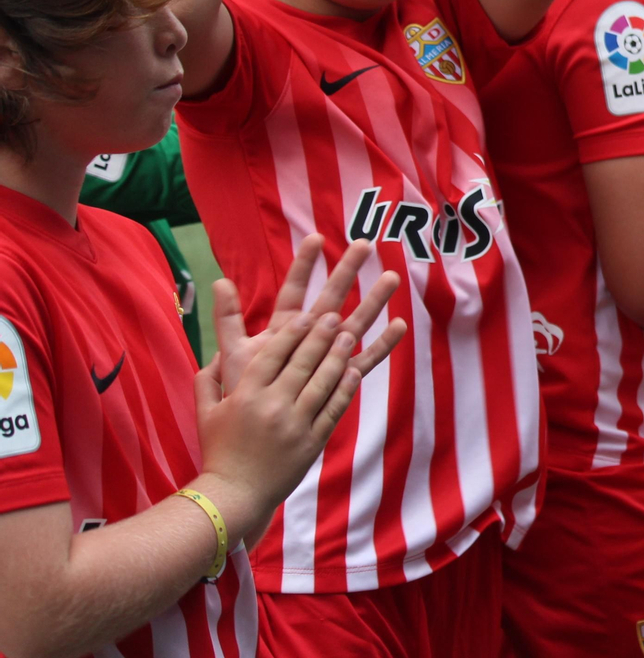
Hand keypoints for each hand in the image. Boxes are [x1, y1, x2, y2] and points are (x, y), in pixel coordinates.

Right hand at [193, 259, 404, 532]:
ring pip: (321, 383)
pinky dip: (344, 389)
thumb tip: (217, 348)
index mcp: (245, 396)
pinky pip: (332, 410)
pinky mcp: (311, 442)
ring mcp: (294, 425)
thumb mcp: (205, 412)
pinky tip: (354, 371)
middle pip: (301, 363)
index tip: (307, 315)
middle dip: (319, 336)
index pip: (272, 356)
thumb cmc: (218, 451)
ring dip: (337, 356)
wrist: (233, 496)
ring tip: (348, 335)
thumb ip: (208, 377)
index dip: (292, 333)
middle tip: (334, 315)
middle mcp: (271, 407)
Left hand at [211, 235, 404, 395]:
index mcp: (284, 329)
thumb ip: (228, 319)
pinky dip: (383, 344)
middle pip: (331, 298)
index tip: (315, 237)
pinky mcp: (341, 378)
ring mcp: (328, 356)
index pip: (294, 290)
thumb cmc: (244, 392)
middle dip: (347, 271)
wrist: (255, 430)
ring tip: (392, 278)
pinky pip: (365, 359)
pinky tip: (399, 326)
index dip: (304, 265)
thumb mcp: (234, 353)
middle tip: (365, 244)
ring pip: (355, 322)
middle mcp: (310, 338)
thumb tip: (218, 281)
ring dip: (373, 301)